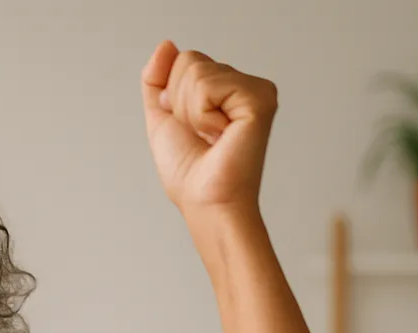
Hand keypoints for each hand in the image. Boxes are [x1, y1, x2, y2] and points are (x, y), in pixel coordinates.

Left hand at [141, 41, 276, 212]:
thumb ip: (158, 80)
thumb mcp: (162, 118)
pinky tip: (220, 135)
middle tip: (200, 135)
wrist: (204, 201)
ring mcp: (256, 90)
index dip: (172, 97)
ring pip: (197, 72)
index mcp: (226, 88)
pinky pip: (208, 85)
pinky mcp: (259, 98)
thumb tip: (166, 45)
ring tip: (210, 137)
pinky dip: (201, 115)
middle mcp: (245, 86)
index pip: (185, 61)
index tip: (190, 129)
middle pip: (190, 61)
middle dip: (180, 103)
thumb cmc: (189, 172)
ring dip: (190, 112)